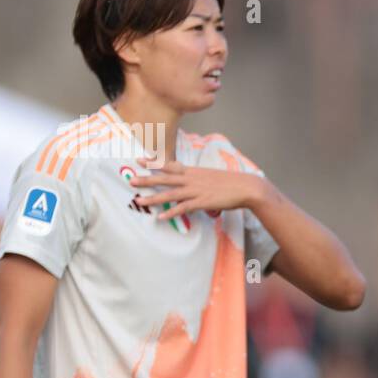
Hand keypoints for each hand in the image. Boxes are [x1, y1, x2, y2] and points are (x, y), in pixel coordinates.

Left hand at [132, 157, 265, 220]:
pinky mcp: (201, 202)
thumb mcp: (212, 177)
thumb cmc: (231, 183)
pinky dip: (171, 212)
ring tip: (139, 201)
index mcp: (193, 171)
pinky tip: (160, 216)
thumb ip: (200, 180)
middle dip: (146, 179)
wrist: (245, 187)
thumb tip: (195, 186)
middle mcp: (191, 179)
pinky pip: (182, 208)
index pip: (169, 165)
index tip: (140, 160)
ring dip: (153, 198)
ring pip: (169, 194)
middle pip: (164, 179)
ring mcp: (195, 191)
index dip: (154, 163)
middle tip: (131, 179)